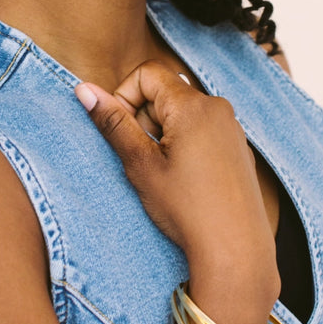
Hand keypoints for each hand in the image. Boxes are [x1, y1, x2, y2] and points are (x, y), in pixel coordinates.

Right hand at [75, 61, 278, 309]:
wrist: (236, 250)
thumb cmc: (187, 209)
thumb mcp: (140, 164)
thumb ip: (113, 122)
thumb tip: (84, 90)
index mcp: (193, 105)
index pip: (147, 73)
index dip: (125, 96)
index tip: (123, 132)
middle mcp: (217, 107)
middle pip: (165, 92)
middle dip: (145, 120)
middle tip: (145, 160)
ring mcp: (232, 127)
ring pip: (182, 113)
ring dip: (163, 135)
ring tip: (166, 174)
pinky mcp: (238, 147)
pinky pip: (203, 130)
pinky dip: (185, 146)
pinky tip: (188, 182)